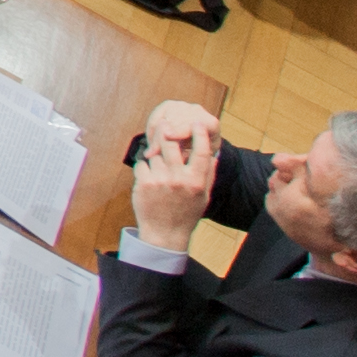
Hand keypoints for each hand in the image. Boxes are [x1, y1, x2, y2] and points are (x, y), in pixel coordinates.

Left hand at [129, 99, 219, 241]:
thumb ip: (208, 174)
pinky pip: (142, 164)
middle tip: (166, 126)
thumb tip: (214, 154)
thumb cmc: (186, 214)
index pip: (201, 151)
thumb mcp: (203, 196)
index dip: (199, 133)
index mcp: (196, 181)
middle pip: (171, 142)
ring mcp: (159, 180)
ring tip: (159, 166)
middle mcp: (178, 179)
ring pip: (155, 153)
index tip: (196, 122)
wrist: (165, 234)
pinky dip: (144, 167)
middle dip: (168, 132)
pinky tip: (149, 177)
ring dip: (155, 155)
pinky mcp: (143, 183)